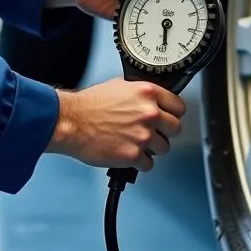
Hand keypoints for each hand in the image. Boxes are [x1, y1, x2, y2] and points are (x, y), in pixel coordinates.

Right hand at [45, 78, 186, 172]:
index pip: (179, 106)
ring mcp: (143, 135)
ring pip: (164, 148)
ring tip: (136, 144)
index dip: (174, 113)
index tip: (169, 118)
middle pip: (175, 128)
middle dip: (164, 132)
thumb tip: (150, 100)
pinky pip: (149, 164)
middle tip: (152, 132)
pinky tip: (129, 154)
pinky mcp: (134, 155)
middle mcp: (149, 113)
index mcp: (147, 93)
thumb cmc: (88, 105)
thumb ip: (139, 94)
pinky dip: (139, 163)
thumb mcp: (118, 86)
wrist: (71, 122)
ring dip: (152, 148)